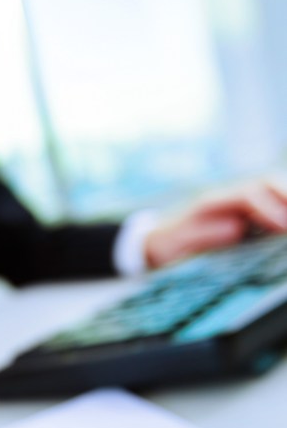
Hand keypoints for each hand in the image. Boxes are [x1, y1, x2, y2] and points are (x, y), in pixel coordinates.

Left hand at [144, 180, 286, 268]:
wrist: (153, 241)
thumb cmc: (164, 244)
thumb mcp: (176, 243)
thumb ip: (204, 235)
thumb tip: (237, 228)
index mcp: (211, 202)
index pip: (248, 195)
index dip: (269, 208)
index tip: (284, 227)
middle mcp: (225, 196)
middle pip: (265, 183)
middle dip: (286, 196)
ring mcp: (233, 203)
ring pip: (269, 189)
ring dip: (285, 199)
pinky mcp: (239, 213)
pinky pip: (266, 204)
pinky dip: (280, 209)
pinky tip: (284, 227)